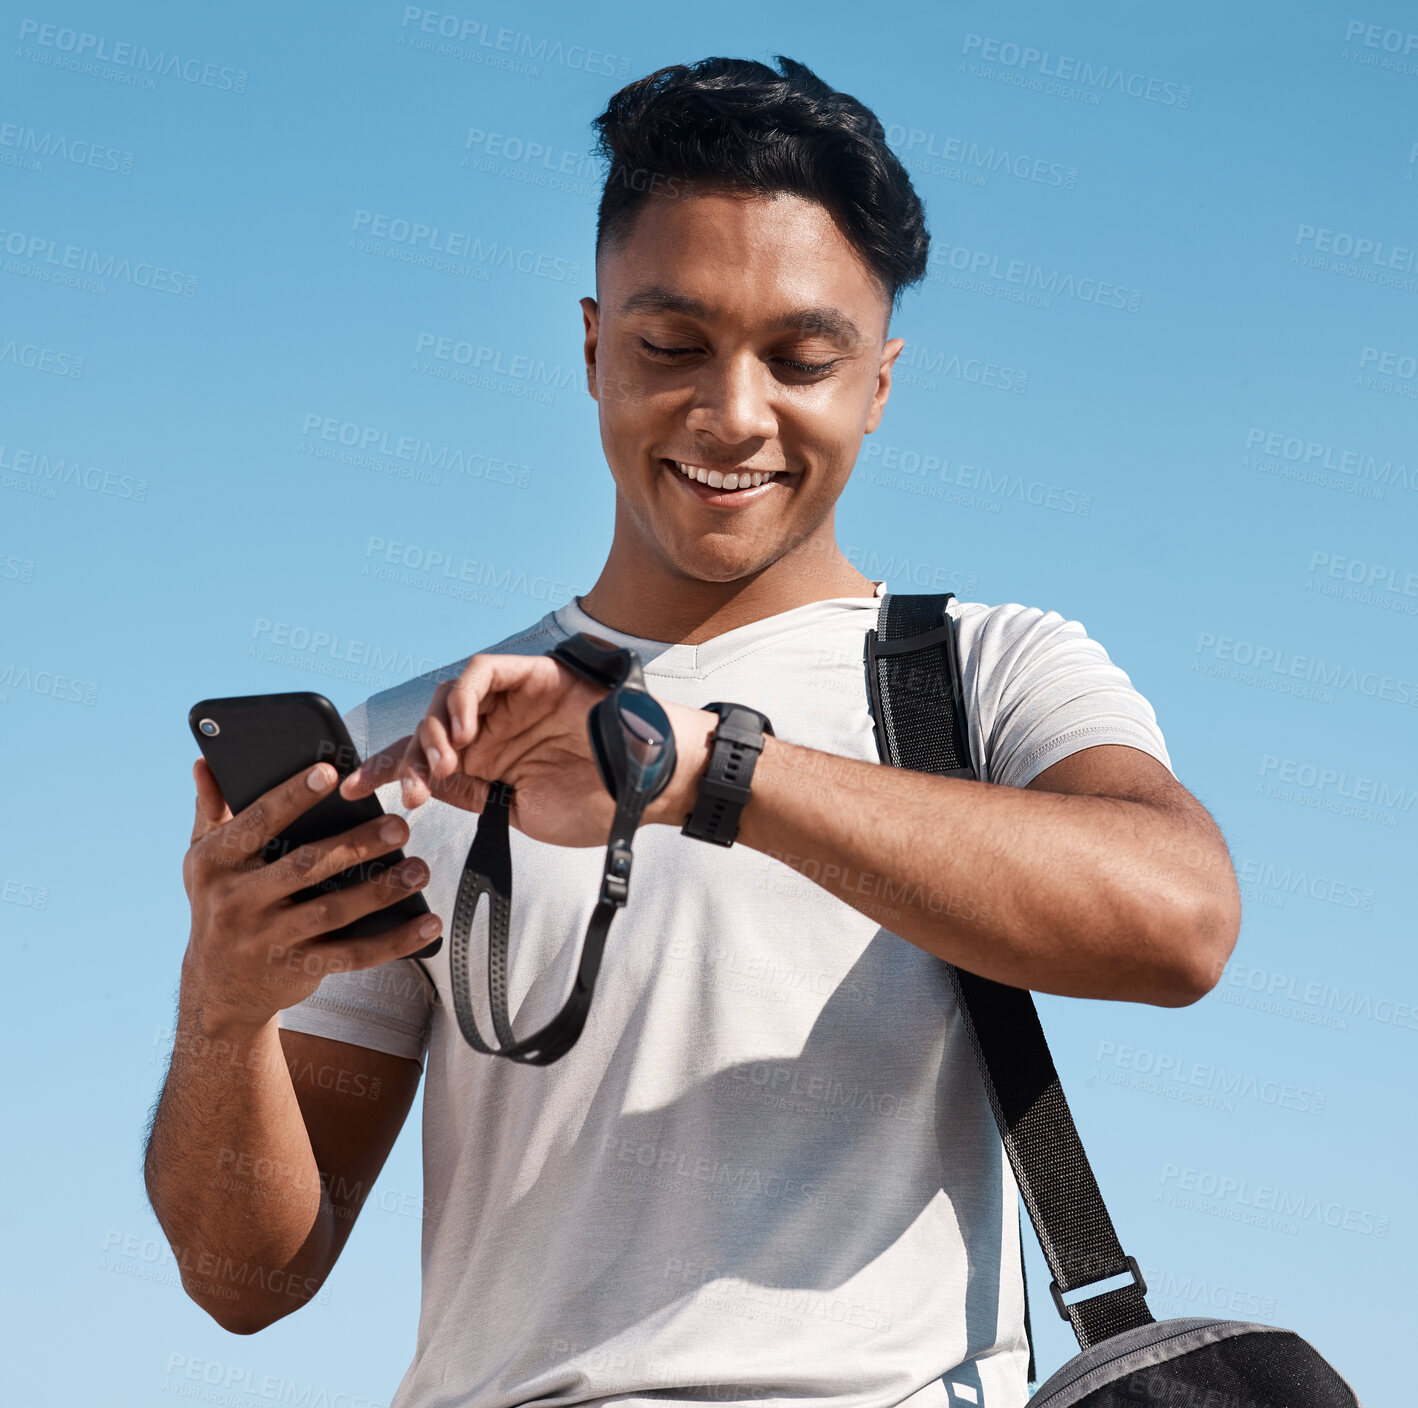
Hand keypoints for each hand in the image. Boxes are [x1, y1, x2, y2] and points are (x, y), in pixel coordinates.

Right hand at [181, 757, 441, 1034]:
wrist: (218, 991)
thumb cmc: (219, 903)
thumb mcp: (204, 859)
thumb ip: (212, 808)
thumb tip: (207, 760)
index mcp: (214, 862)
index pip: (259, 821)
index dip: (294, 795)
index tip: (332, 773)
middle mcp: (237, 901)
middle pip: (305, 867)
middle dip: (356, 845)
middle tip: (400, 825)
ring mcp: (268, 939)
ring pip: (333, 911)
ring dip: (382, 890)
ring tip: (419, 869)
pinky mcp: (299, 968)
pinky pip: (353, 955)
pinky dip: (394, 940)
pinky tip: (427, 924)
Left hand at [338, 653, 716, 847]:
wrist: (648, 783)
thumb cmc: (599, 803)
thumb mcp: (521, 813)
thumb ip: (475, 795)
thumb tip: (431, 786)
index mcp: (490, 765)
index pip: (424, 764)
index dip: (385, 772)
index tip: (353, 793)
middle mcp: (495, 729)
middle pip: (426, 731)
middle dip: (406, 761)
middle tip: (411, 791)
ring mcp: (511, 701)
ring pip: (446, 699)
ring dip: (432, 733)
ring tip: (444, 766)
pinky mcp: (529, 675)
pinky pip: (479, 673)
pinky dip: (461, 699)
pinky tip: (462, 732)